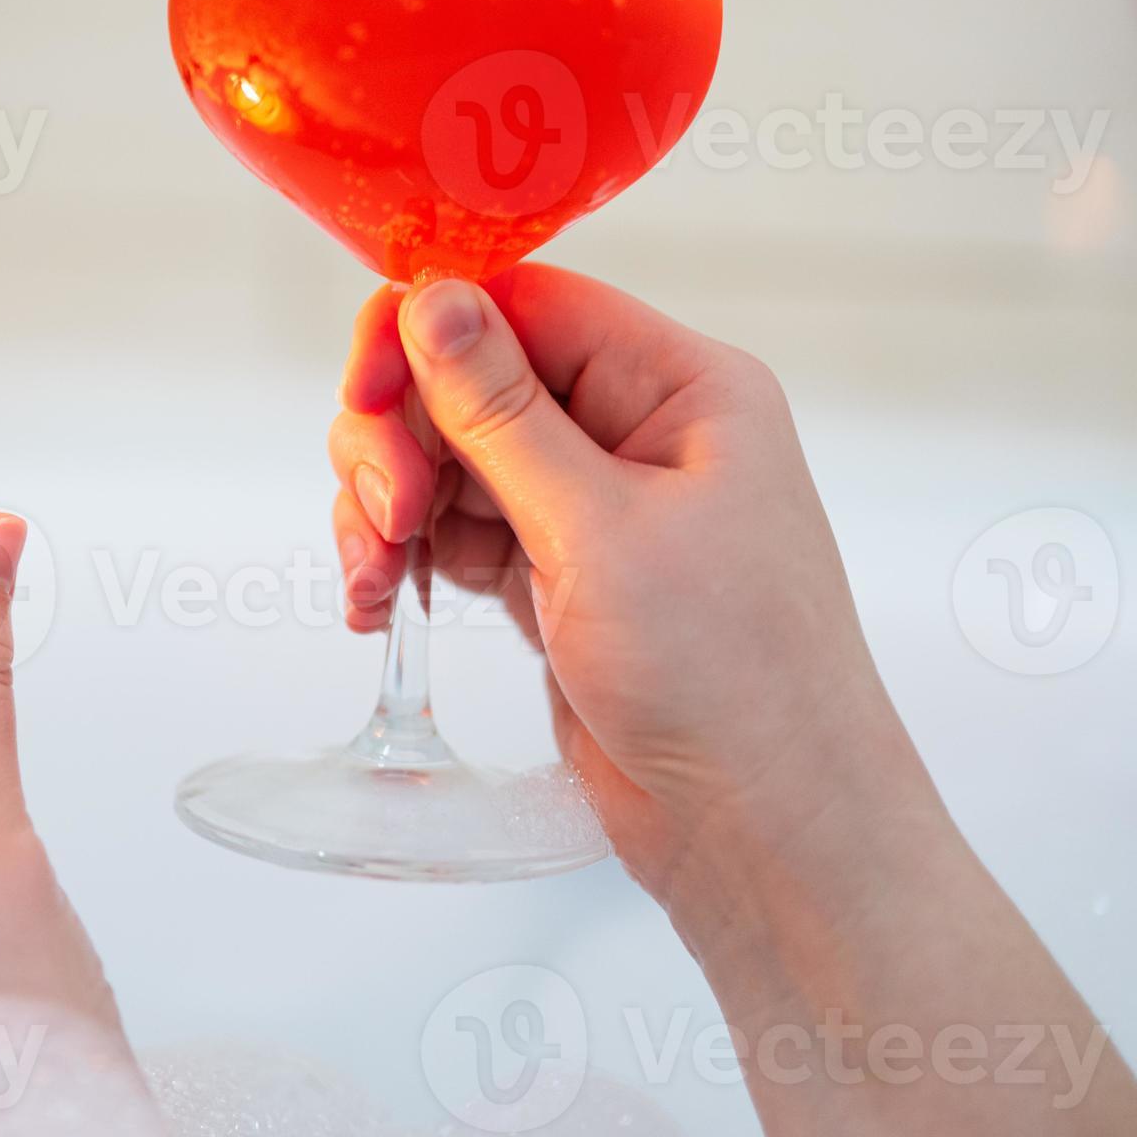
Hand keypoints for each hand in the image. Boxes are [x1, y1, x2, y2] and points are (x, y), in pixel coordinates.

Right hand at [326, 268, 1136, 1136]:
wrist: (771, 839)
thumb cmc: (730, 679)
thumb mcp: (601, 531)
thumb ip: (502, 412)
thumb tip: (432, 297)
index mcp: (683, 389)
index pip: (529, 307)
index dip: (431, 335)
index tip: (365, 389)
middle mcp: (640, 434)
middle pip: (473, 380)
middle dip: (403, 437)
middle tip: (382, 514)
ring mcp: (597, 510)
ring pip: (451, 458)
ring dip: (389, 504)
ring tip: (373, 577)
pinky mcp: (560, 580)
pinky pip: (456, 531)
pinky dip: (406, 556)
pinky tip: (379, 602)